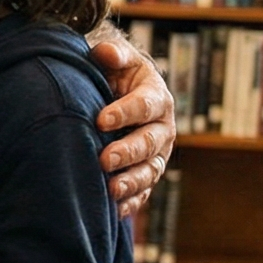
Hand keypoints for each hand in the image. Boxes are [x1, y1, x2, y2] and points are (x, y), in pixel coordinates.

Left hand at [89, 34, 174, 222]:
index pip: (144, 106)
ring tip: (111, 189)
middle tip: (104, 159)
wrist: (117, 93)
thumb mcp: (116, 58)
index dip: (125, 113)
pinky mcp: (146, 174)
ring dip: (132, 181)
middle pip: (149, 143)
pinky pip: (143, 192)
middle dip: (128, 152)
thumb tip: (105, 53)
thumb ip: (113, 54)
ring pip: (149, 171)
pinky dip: (130, 202)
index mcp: (156, 98)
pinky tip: (114, 209)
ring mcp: (156, 155)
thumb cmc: (114, 73)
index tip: (100, 120)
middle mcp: (162, 128)